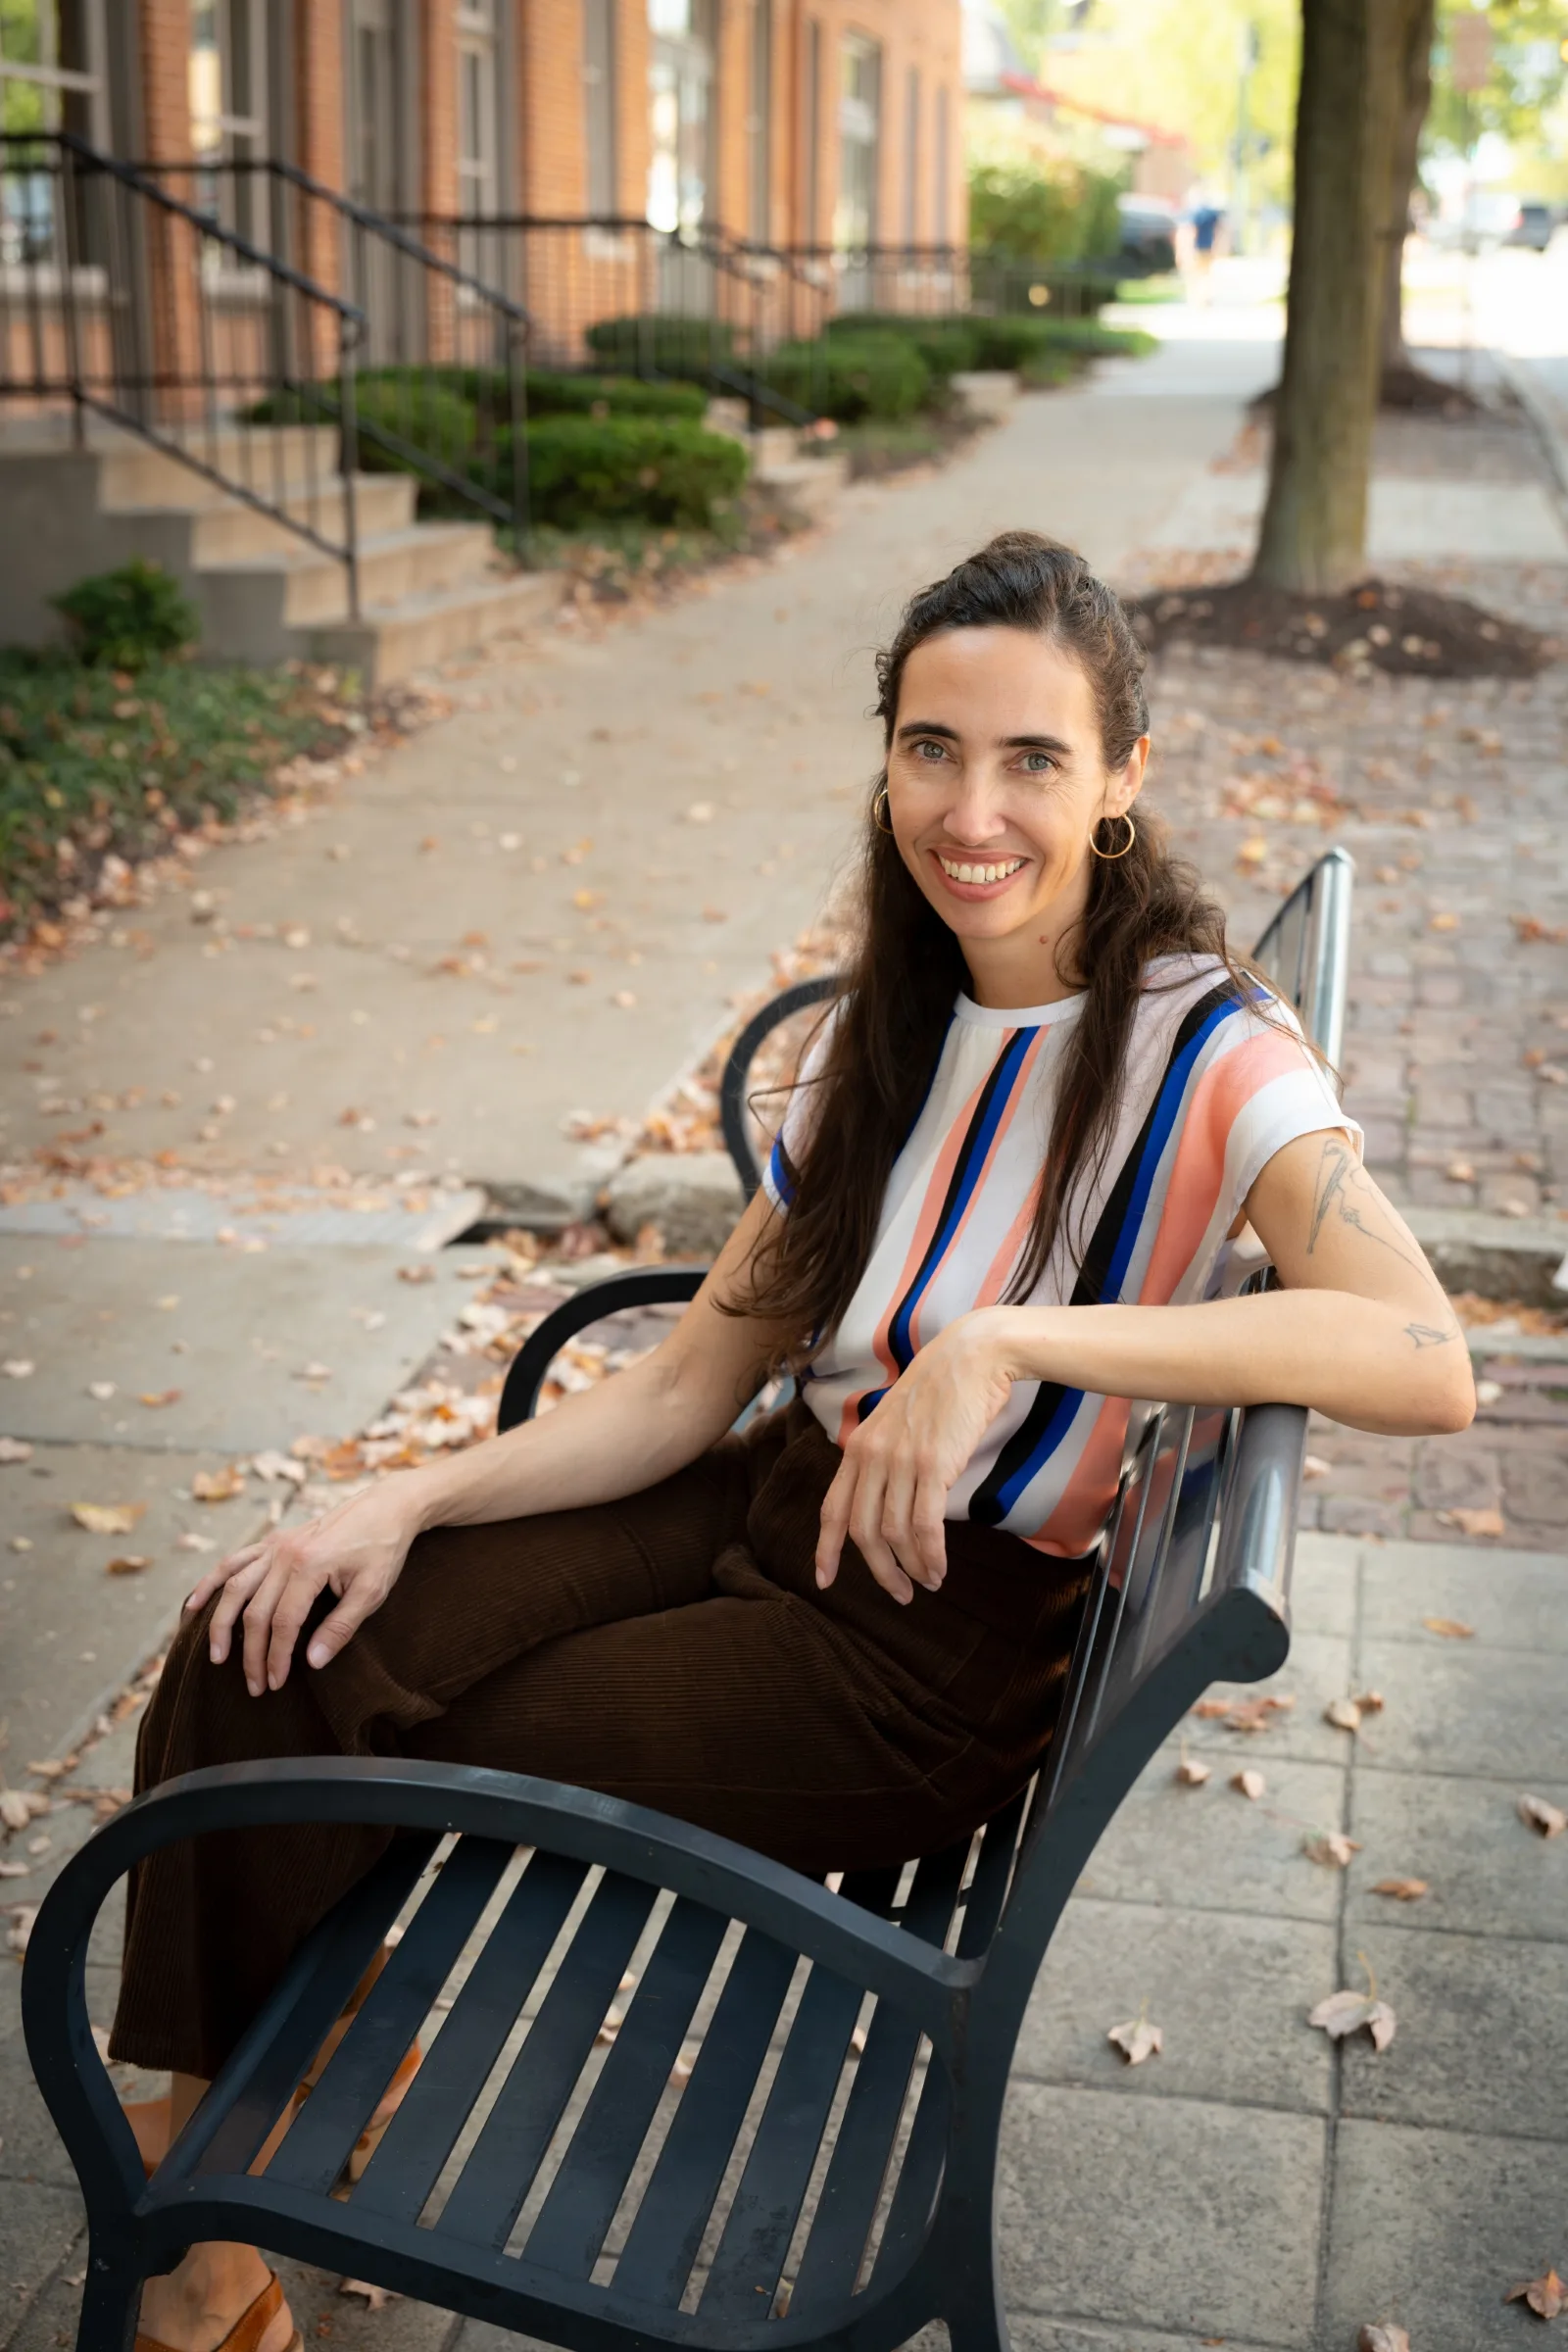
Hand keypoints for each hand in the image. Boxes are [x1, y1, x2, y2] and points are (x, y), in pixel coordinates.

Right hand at [184, 1475, 427, 1696]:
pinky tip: (194, 1605)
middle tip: (253, 1686)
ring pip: (234, 1587)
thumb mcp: (373, 1591)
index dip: (276, 1656)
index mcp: (311, 1565)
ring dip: (220, 1623)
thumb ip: (341, 1627)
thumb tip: (312, 1663)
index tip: (275, 1683)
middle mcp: (285, 1553)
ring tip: (216, 1656)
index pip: (283, 1622)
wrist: (386, 1506)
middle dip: (251, 1653)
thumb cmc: (383, 1549)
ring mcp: (275, 1544)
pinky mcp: (273, 1541)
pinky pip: (233, 1562)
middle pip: (255, 1611)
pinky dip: (210, 1583)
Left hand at [815, 1310, 1016, 1604]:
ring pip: (893, 1533)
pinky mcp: (933, 1464)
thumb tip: (892, 1503)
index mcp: (858, 1447)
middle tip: (900, 1594)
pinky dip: (930, 1555)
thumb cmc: (941, 1389)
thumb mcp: (898, 1423)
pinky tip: (939, 1568)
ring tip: (927, 1583)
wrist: (972, 1355)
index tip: (824, 1581)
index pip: (832, 1508)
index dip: (826, 1549)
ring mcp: (900, 1459)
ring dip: (910, 1567)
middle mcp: (871, 1455)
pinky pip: (924, 1525)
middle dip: (879, 1571)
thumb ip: (887, 1459)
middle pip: (862, 1532)